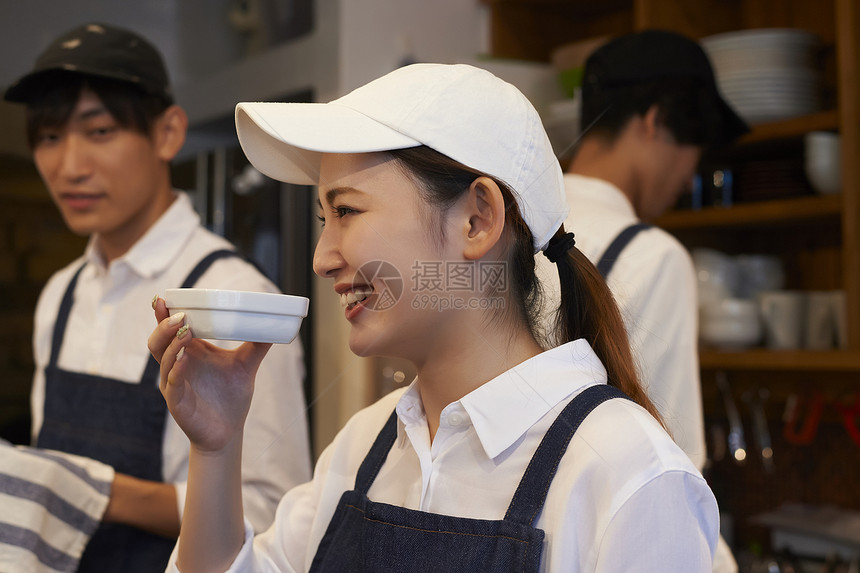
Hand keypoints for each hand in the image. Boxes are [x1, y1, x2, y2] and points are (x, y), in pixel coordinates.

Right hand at [148, 297, 271, 451]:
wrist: (228, 431)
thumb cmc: (231, 396)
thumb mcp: (246, 364)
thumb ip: (257, 344)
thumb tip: (273, 324)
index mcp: (190, 352)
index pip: (170, 328)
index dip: (163, 314)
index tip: (164, 298)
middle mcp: (177, 365)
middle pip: (158, 341)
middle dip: (164, 325)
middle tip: (179, 315)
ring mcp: (174, 383)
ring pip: (163, 359)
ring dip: (172, 344)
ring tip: (185, 331)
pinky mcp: (178, 402)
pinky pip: (172, 384)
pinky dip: (177, 370)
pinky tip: (185, 361)